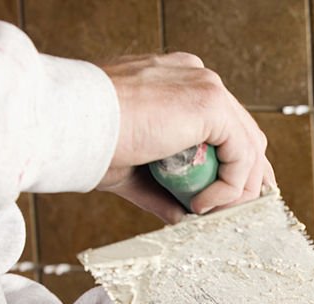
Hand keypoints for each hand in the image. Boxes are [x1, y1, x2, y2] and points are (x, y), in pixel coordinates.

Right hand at [98, 53, 274, 222]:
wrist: (65, 122)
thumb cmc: (86, 139)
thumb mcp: (134, 167)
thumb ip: (164, 187)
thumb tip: (184, 215)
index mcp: (179, 81)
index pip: (225, 124)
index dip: (235, 164)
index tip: (231, 198)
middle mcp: (197, 77)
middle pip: (244, 133)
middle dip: (246, 178)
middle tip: (234, 214)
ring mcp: (205, 86)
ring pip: (248, 146)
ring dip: (238, 189)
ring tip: (211, 215)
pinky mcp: (210, 103)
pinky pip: (241, 154)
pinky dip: (230, 186)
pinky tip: (202, 204)